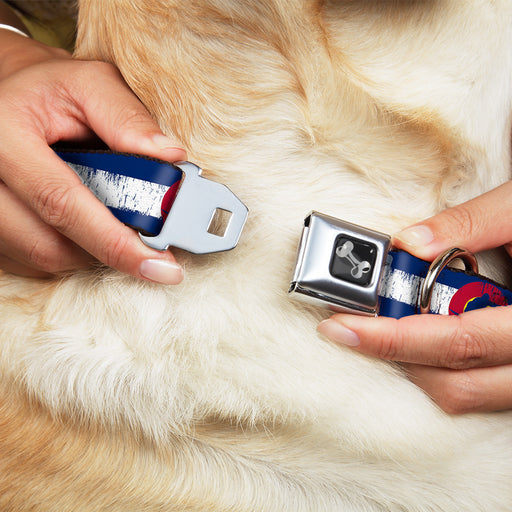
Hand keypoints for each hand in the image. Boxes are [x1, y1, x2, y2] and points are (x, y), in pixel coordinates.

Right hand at [0, 30, 185, 282]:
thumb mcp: (90, 84)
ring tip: (111, 221)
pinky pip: (32, 261)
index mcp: (4, 135)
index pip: (62, 203)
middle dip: (109, 250)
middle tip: (148, 245)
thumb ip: (128, 117)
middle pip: (50, 245)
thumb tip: (171, 157)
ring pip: (43, 258)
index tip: (161, 266)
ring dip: (90, 251)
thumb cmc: (51, 90)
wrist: (8, 97)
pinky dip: (69, 251)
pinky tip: (83, 225)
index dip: (115, 242)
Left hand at [318, 180, 511, 413]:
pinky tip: (423, 336)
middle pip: (455, 382)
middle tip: (351, 326)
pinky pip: (481, 390)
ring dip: (417, 366)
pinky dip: (443, 368)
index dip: (392, 338)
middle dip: (394, 355)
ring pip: (467, 395)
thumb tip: (409, 242)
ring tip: (384, 329)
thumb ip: (471, 223)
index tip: (341, 326)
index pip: (456, 341)